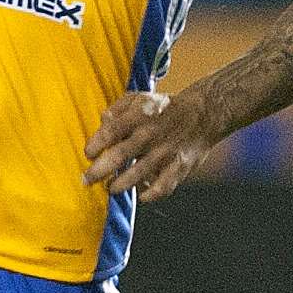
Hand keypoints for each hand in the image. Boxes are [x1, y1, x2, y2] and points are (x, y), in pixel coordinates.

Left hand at [82, 90, 221, 202]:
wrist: (204, 113)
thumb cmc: (165, 108)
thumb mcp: (140, 98)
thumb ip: (117, 109)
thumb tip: (102, 123)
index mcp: (139, 116)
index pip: (111, 131)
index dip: (95, 145)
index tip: (89, 154)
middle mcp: (151, 134)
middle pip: (119, 156)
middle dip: (98, 171)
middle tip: (87, 180)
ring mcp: (166, 153)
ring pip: (137, 175)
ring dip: (118, 185)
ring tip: (111, 188)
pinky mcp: (179, 167)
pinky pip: (161, 188)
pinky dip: (148, 195)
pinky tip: (140, 194)